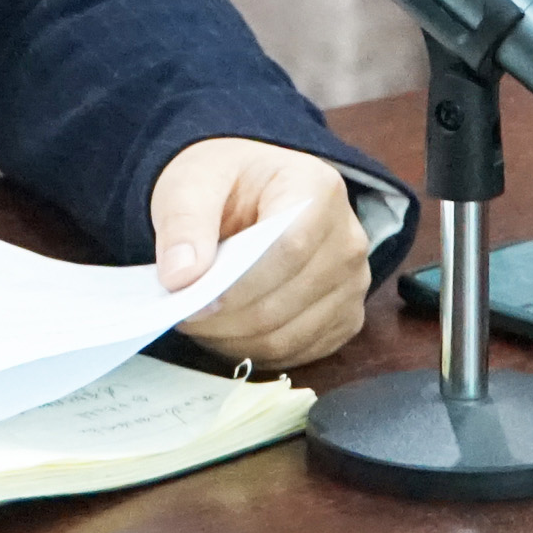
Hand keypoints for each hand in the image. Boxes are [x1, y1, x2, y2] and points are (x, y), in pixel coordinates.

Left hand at [150, 139, 372, 368]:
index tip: (190, 297)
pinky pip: (299, 352)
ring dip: (235, 339)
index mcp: (317, 189)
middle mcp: (347, 240)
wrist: (248, 192)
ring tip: (196, 322)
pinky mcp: (345, 319)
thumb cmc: (224, 182)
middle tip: (180, 314)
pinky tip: (223, 331)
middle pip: (288, 299)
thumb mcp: (191, 181)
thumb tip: (180, 278)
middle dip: (227, 316)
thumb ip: (184, 222)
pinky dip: (254, 351)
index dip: (238, 283)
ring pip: (290, 334)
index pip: (288, 247)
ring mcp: (352, 284)